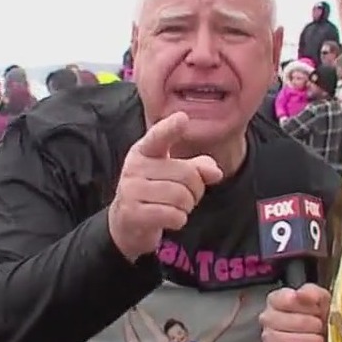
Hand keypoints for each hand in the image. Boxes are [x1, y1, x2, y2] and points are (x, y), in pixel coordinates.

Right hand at [108, 112, 223, 260]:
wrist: (126, 224)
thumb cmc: (155, 193)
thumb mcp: (175, 175)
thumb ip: (197, 168)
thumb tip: (215, 172)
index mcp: (145, 150)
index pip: (159, 137)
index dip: (171, 128)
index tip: (182, 118)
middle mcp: (135, 166)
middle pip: (187, 174)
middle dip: (196, 190)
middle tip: (186, 197)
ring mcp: (130, 189)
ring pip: (181, 197)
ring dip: (186, 207)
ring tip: (175, 208)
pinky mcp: (132, 213)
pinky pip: (172, 215)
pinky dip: (178, 220)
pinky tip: (169, 219)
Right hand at [259, 284, 330, 341]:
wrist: (322, 338)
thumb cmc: (318, 316)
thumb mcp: (321, 300)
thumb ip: (313, 293)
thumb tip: (302, 294)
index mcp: (277, 299)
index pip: (284, 299)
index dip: (302, 305)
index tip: (316, 308)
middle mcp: (268, 316)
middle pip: (281, 319)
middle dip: (306, 324)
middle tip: (320, 326)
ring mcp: (266, 335)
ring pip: (279, 337)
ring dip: (304, 339)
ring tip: (320, 340)